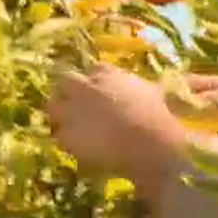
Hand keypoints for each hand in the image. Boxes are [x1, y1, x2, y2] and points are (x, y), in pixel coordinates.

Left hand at [48, 64, 188, 193]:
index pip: (92, 69)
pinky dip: (68, 140)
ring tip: (76, 128)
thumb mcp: (158, 93)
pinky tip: (83, 148)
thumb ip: (147, 88)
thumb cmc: (161, 116)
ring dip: (62, 115)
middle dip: (68, 92)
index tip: (100, 91)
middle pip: (64, 81)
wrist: (152, 144)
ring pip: (53, 107)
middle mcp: (83, 86)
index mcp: (106, 73)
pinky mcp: (67, 135)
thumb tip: (164, 88)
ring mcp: (72, 111)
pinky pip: (60, 135)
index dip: (95, 81)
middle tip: (79, 107)